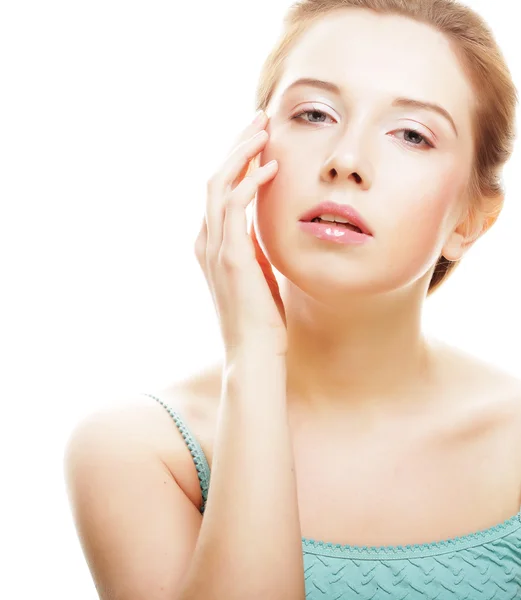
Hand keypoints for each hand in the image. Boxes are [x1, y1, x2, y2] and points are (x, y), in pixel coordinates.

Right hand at [194, 111, 286, 356]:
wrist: (253, 352)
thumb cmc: (260, 316)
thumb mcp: (258, 271)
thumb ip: (254, 245)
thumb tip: (264, 225)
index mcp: (213, 243)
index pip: (220, 189)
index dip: (238, 160)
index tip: (260, 138)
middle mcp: (207, 240)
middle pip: (216, 178)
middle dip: (237, 145)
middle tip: (260, 118)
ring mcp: (215, 248)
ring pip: (219, 184)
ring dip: (241, 153)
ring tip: (264, 129)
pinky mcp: (230, 256)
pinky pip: (234, 207)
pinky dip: (250, 182)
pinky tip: (270, 166)